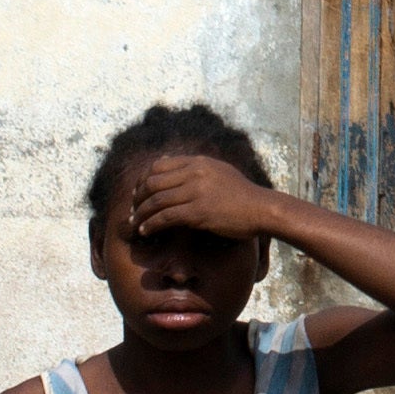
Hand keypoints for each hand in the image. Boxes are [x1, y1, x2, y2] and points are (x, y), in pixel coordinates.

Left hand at [120, 150, 279, 247]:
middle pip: (152, 182)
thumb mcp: (219, 171)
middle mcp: (194, 173)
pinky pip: (165, 217)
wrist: (261, 208)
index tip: (138, 193)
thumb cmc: (242, 193)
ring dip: (141, 214)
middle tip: (133, 209)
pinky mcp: (198, 212)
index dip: (143, 180)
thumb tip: (172, 163)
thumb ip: (196, 167)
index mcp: (197, 162)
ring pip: (156, 201)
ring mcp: (196, 192)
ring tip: (135, 223)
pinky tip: (145, 231)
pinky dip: (151, 224)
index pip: (158, 166)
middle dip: (138, 198)